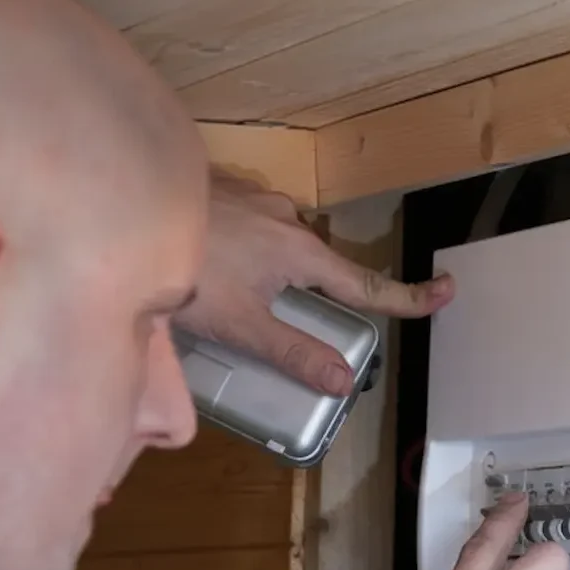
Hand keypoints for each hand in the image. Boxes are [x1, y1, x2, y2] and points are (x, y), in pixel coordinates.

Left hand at [176, 168, 454, 395]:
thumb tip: (343, 381)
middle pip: (319, 264)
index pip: (366, 283)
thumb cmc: (186, 274)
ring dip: (270, 265)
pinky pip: (251, 222)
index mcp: (301, 253)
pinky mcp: (223, 188)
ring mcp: (255, 198)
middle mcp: (287, 218)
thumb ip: (293, 352)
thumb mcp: (241, 326)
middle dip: (311, 290)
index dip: (406, 296)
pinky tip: (209, 259)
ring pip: (281, 240)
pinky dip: (244, 244)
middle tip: (274, 314)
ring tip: (225, 291)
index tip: (445, 292)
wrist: (124, 209)